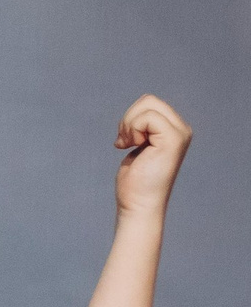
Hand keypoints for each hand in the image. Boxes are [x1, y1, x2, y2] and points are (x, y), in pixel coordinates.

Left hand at [114, 93, 190, 215]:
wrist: (139, 206)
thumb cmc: (135, 184)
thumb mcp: (139, 148)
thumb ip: (144, 128)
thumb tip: (137, 110)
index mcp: (175, 130)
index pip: (150, 103)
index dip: (130, 118)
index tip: (125, 141)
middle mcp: (182, 130)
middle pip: (149, 100)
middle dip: (129, 118)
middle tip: (125, 142)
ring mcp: (179, 134)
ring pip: (148, 104)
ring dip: (129, 124)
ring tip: (129, 145)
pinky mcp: (173, 139)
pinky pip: (147, 117)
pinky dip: (132, 129)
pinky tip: (132, 147)